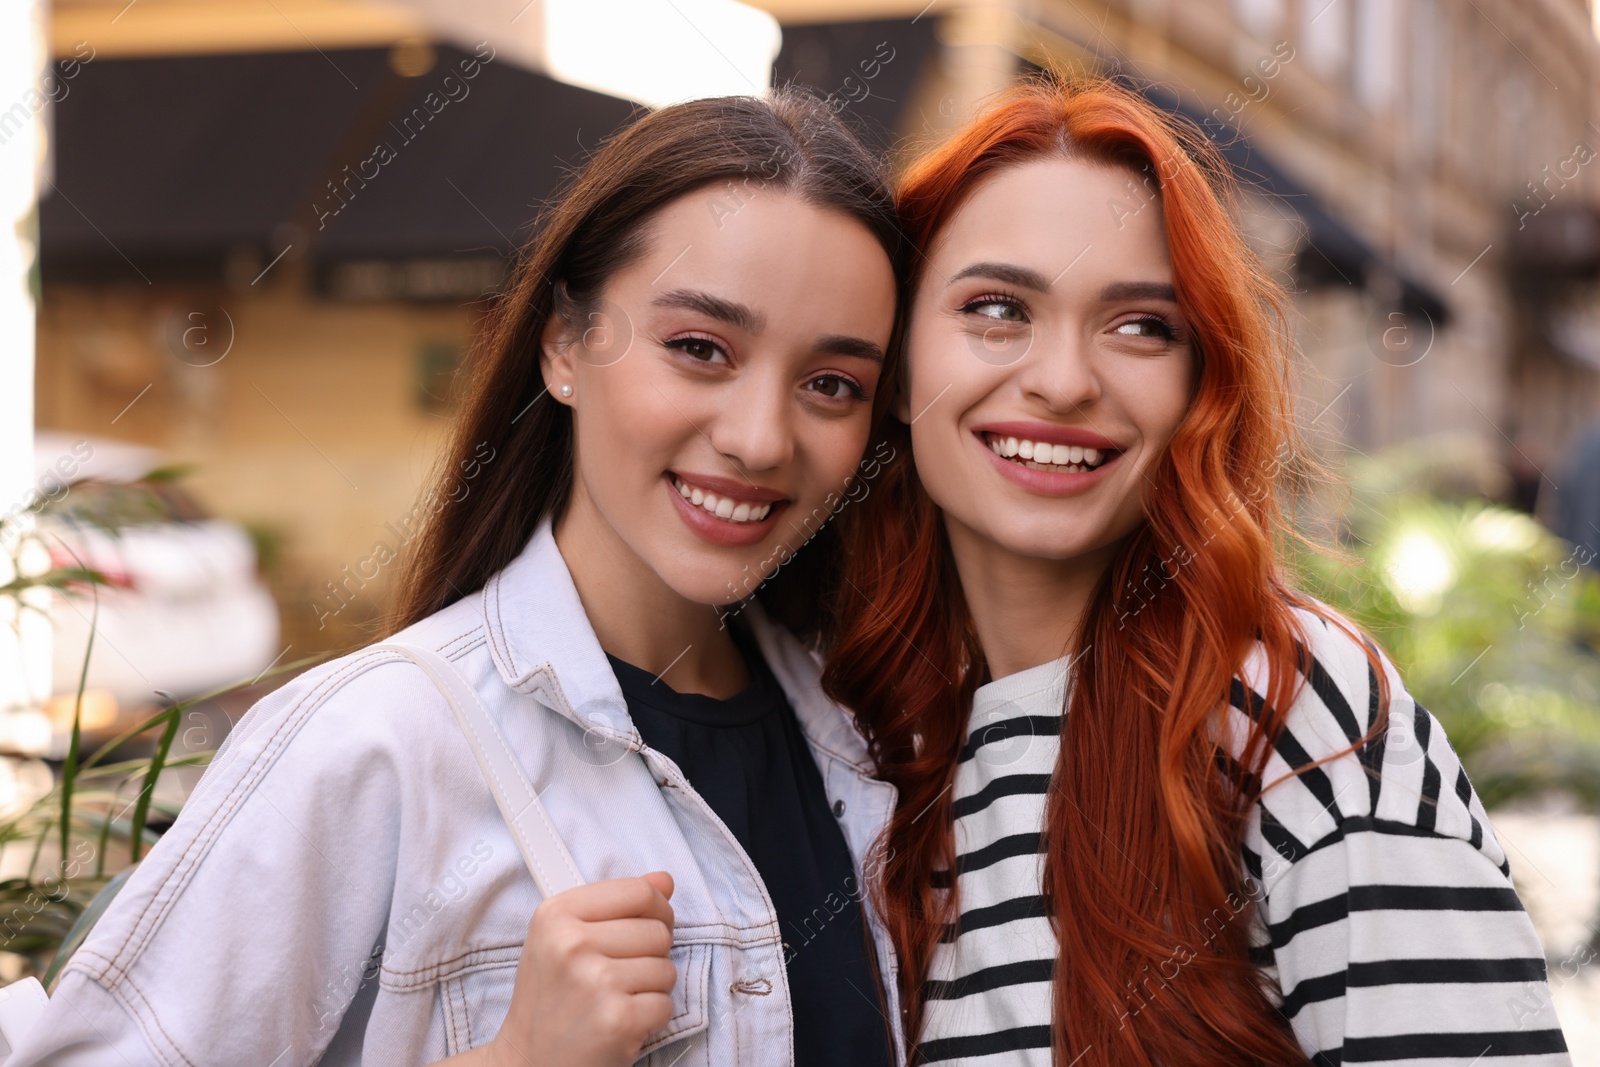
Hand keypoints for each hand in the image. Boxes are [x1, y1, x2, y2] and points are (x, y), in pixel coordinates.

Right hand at [485, 872, 676, 1066]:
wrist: (529, 1062)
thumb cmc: (550, 998)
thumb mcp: (564, 938)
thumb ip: (615, 903)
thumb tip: (664, 880)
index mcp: (556, 914)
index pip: (639, 891)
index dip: (656, 909)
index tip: (646, 926)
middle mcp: (572, 944)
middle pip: (658, 930)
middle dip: (652, 954)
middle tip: (621, 974)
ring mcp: (596, 982)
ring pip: (667, 968)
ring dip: (652, 987)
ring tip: (617, 998)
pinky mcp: (618, 1020)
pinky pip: (666, 1003)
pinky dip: (651, 1017)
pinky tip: (622, 1020)